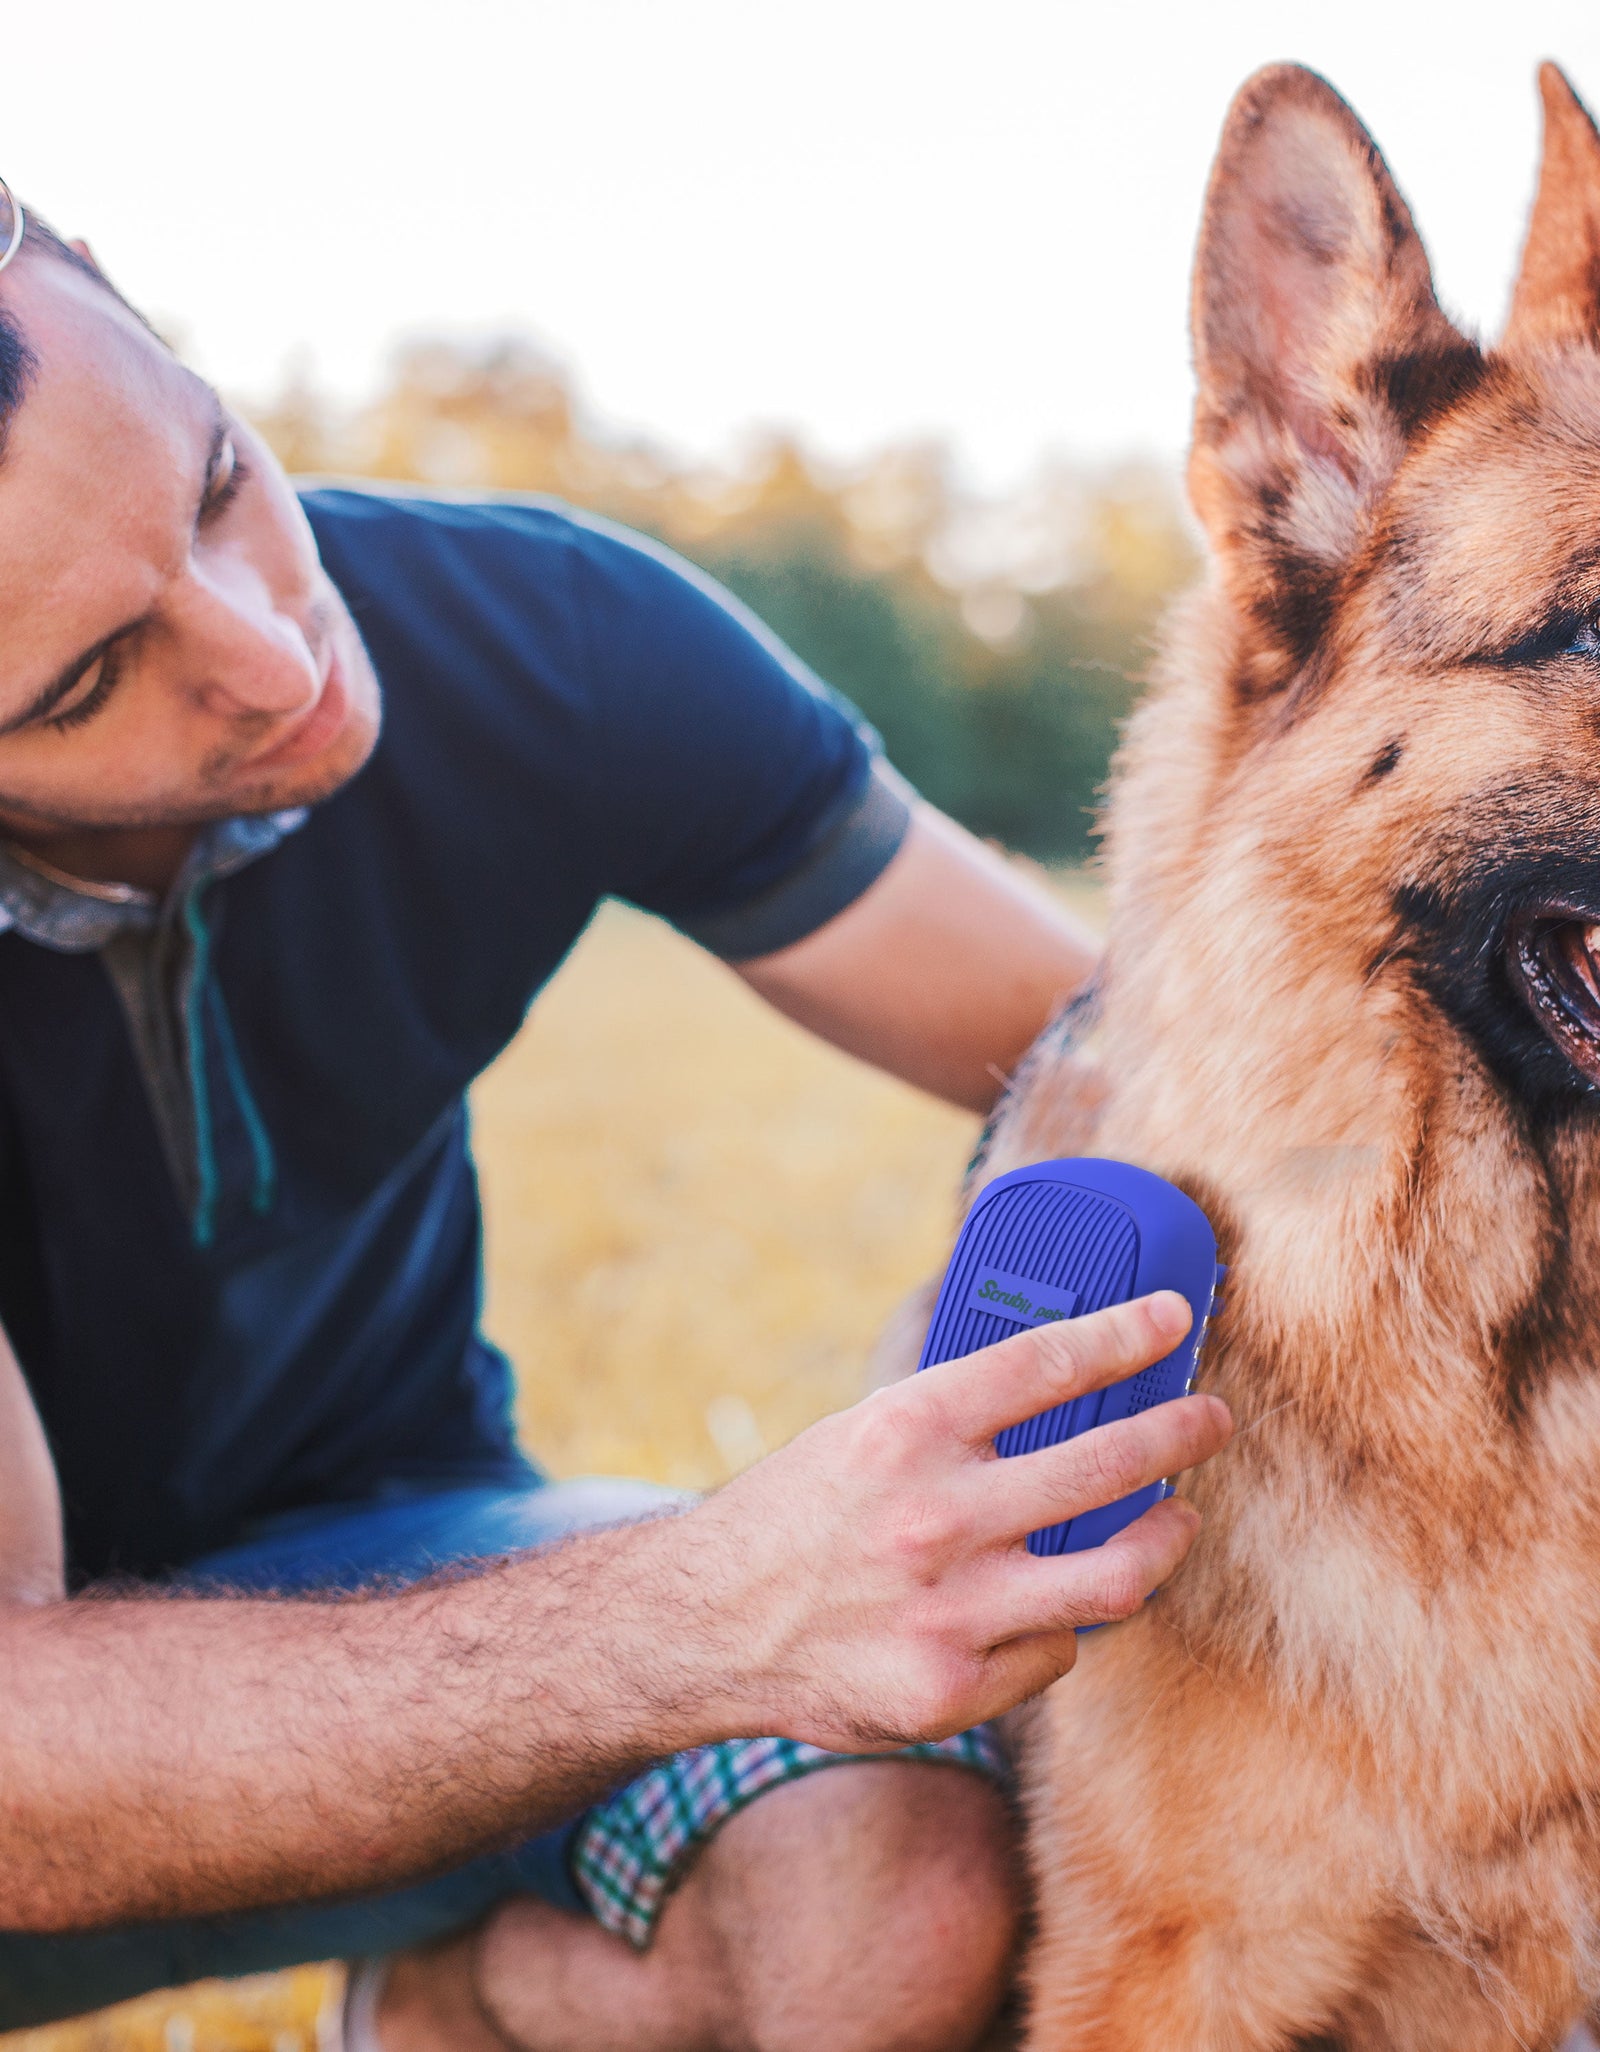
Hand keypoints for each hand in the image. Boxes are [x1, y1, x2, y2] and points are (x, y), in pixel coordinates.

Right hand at [662, 1292, 1231, 1751]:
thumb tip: (1060, 1371)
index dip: (1126, 1335)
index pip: (1045, 1363)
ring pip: (1115, 1577)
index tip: (1175, 1317)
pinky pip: (1057, 1651)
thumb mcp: (860, 1432)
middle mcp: (933, 1516)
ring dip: (1165, 1540)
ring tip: (1178, 1518)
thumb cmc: (796, 1516)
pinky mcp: (952, 1688)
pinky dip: (1066, 1622)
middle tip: (1211, 1419)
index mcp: (905, 1429)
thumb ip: (954, 1416)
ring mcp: (948, 1610)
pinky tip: (1058, 1603)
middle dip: (1180, 1433)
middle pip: (1105, 1465)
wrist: (707, 1626)